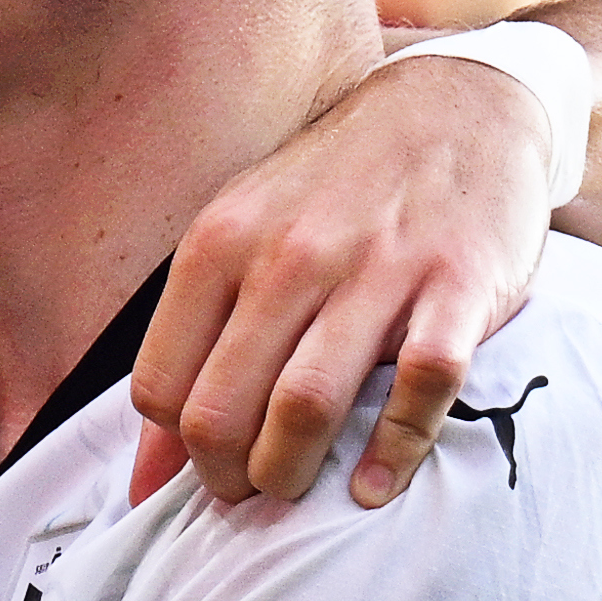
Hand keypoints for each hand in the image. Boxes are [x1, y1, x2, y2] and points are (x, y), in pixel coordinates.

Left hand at [134, 51, 545, 509]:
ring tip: (298, 492)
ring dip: (291, 474)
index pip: (159, 386)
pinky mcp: (458, 287)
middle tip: (250, 495)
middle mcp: (287, 257)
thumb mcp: (240, 238)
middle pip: (221, 410)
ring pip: (305, 407)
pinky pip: (419, 389)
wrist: (456, 105)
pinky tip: (373, 485)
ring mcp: (375, 271)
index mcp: (218, 245)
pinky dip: (392, 453)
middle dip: (226, 478)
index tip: (206, 468)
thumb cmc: (333, 190)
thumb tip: (143, 476)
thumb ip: (189, 344)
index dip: (175, 450)